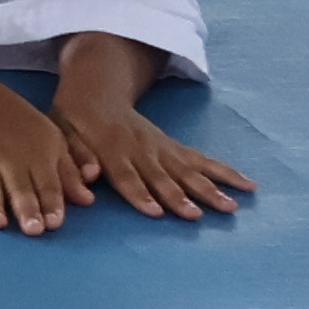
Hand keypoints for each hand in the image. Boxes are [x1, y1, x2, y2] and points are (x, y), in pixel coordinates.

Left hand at [50, 33, 251, 224]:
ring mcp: (161, 147)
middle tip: (198, 216)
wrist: (95, 92)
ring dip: (210, 188)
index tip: (156, 212)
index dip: (140, 194)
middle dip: (180, 197)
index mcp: (111, 149)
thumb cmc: (72, 120)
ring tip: (232, 206)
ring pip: (189, 169)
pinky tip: (248, 185)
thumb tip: (90, 177)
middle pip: (163, 176)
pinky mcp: (174, 146)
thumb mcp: (60, 133)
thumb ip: (74, 156)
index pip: (126, 176)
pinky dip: (225, 172)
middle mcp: (141, 149)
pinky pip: (202, 160)